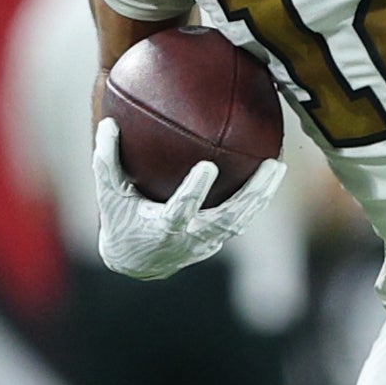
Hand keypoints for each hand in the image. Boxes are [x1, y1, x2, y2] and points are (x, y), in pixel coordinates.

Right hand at [92, 116, 286, 278]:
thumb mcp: (109, 194)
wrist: (135, 261)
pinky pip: (241, 219)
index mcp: (162, 228)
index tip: (208, 166)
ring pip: (242, 220)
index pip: (181, 209)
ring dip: (262, 195)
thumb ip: (107, 161)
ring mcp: (207, 242)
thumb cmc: (120, 220)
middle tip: (271, 165)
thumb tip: (108, 123)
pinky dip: (256, 199)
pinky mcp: (217, 241)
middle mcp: (189, 238)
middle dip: (252, 194)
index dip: (194, 191)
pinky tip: (270, 174)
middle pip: (228, 219)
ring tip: (278, 165)